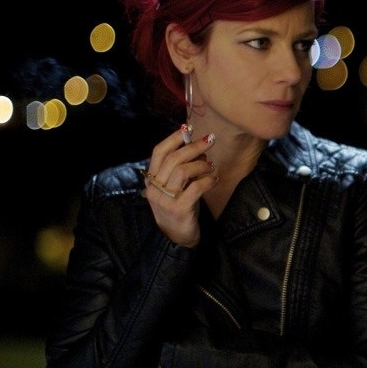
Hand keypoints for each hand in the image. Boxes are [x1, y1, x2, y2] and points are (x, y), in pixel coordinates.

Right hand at [143, 124, 217, 247]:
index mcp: (151, 181)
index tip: (187, 128)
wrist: (176, 239)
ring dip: (201, 164)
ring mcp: (165, 200)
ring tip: (211, 165)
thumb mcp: (174, 188)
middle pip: (172, 159)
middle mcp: (155, 189)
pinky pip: (196, 188)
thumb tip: (196, 146)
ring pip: (182, 171)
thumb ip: (180, 169)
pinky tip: (215, 179)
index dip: (173, 138)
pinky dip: (208, 180)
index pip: (158, 152)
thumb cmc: (179, 209)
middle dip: (193, 146)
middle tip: (209, 141)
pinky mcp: (179, 209)